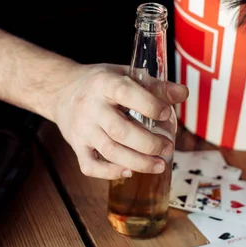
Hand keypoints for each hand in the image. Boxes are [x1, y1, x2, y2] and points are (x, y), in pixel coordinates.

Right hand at [54, 63, 188, 179]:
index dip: (149, 105)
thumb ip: (155, 85)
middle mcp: (91, 107)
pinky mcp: (76, 146)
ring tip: (160, 165)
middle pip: (120, 130)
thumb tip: (183, 93)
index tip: (167, 113)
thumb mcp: (126, 74)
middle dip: (149, 143)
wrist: (62, 90)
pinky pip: (90, 166)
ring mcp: (82, 128)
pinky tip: (129, 171)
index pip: (126, 93)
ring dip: (138, 162)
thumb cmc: (101, 83)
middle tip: (168, 148)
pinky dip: (110, 173)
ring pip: (110, 151)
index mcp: (105, 83)